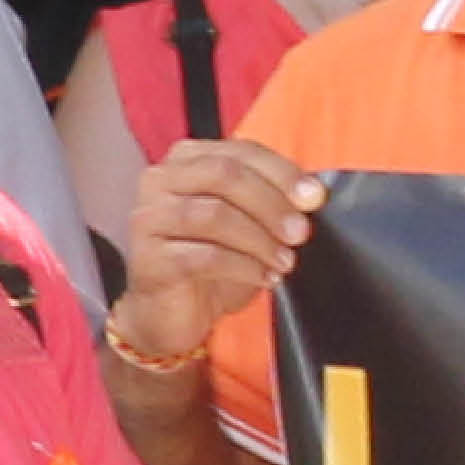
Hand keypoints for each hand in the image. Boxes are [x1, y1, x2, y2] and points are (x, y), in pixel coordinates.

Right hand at [120, 139, 320, 364]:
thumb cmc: (210, 262)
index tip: (314, 198)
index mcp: (186, 159)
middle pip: (224, 175)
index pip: (239, 151)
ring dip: (260, 239)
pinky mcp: (149, 258)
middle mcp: (160, 180)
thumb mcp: (244, 221)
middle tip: (300, 232)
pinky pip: (206, 256)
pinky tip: (264, 278)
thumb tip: (312, 193)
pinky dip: (244, 267)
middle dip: (271, 203)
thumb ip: (270, 199)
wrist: (170, 313)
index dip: (281, 172)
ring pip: (214, 215)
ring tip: (285, 261)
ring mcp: (150, 217)